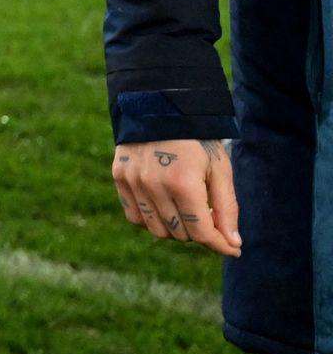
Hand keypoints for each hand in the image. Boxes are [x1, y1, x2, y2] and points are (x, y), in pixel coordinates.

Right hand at [112, 139, 240, 256]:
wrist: (160, 104)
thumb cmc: (197, 139)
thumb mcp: (220, 169)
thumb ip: (227, 208)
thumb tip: (233, 244)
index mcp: (183, 182)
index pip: (201, 232)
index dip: (220, 245)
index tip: (233, 249)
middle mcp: (154, 185)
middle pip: (179, 234)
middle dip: (199, 232)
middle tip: (208, 216)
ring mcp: (133, 181)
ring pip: (156, 230)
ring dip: (175, 228)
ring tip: (186, 210)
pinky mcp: (119, 177)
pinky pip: (135, 216)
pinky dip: (152, 219)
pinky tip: (164, 206)